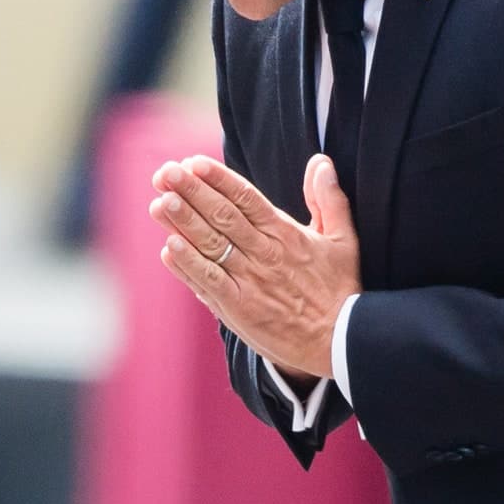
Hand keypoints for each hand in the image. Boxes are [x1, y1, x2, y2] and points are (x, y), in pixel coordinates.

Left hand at [151, 154, 359, 380]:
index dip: (219, 179)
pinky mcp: (239, 308)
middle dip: (191, 192)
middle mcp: (265, 254)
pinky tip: (169, 248)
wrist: (339, 341)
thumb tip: (320, 162)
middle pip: (222, 217)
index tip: (195, 162)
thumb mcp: (343, 239)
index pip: (247, 199)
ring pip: (211, 246)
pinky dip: (188, 266)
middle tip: (165, 172)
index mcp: (286, 234)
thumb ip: (329, 199)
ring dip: (183, 223)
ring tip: (160, 202)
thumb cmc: (338, 288)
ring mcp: (250, 281)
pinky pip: (209, 283)